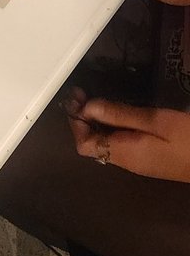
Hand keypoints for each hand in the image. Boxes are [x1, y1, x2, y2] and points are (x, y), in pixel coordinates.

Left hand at [67, 94, 189, 182]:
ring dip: (98, 122)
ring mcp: (139, 163)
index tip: (77, 98)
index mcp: (124, 154)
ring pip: (106, 143)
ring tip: (97, 99)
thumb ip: (120, 114)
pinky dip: (113, 128)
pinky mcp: (149, 160)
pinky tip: (119, 113)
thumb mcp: (155, 121)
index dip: (76, 122)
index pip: (84, 145)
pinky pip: (121, 144)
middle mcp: (127, 162)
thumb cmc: (188, 139)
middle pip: (93, 144)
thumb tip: (87, 107)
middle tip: (82, 93)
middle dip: (84, 119)